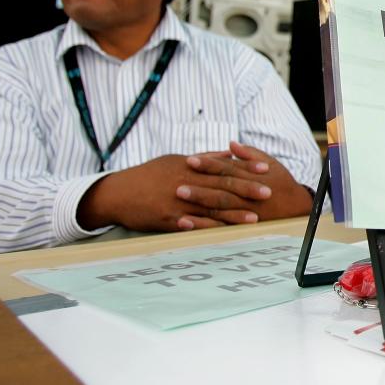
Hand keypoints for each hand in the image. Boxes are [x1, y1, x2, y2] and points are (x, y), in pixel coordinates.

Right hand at [77, 152, 270, 232]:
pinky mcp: (166, 219)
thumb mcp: (175, 160)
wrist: (117, 193)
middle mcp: (184, 183)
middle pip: (220, 186)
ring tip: (253, 218)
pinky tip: (222, 232)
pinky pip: (190, 225)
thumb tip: (230, 152)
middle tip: (268, 193)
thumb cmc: (148, 175)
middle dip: (246, 190)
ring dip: (232, 214)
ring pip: (208, 208)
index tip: (265, 170)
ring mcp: (175, 202)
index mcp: (188, 167)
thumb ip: (204, 158)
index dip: (245, 169)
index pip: (222, 167)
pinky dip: (206, 228)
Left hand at [176, 140, 313, 228]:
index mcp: (253, 176)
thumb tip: (230, 144)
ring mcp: (246, 211)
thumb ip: (249, 154)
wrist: (297, 206)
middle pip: (221, 189)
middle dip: (199, 186)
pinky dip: (203, 224)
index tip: (190, 160)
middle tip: (178, 183)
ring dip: (198, 205)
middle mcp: (249, 194)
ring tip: (178, 201)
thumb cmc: (281, 181)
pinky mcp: (243, 225)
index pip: (227, 168)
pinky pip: (221, 225)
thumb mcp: (270, 163)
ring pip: (220, 208)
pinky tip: (186, 223)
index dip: (209, 164)